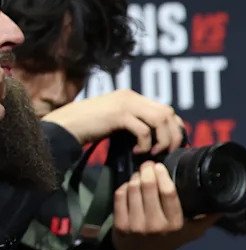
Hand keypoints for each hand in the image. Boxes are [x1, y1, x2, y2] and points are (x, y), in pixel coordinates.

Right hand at [42, 89, 184, 154]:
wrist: (65, 126)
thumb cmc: (90, 128)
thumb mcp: (118, 122)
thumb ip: (136, 123)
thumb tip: (158, 139)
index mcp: (133, 97)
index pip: (166, 109)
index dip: (175, 127)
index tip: (172, 145)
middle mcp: (131, 96)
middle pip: (168, 113)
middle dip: (173, 135)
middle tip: (167, 152)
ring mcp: (125, 104)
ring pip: (160, 119)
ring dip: (162, 140)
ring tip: (152, 152)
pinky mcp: (118, 114)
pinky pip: (144, 130)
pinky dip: (145, 144)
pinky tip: (137, 152)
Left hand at [112, 162, 218, 249]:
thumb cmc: (170, 243)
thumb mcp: (191, 233)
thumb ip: (207, 219)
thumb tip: (225, 205)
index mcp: (174, 224)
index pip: (168, 193)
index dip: (162, 175)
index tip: (160, 166)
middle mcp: (155, 224)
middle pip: (148, 187)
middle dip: (147, 171)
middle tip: (148, 165)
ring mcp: (135, 224)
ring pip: (132, 189)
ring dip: (135, 177)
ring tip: (140, 174)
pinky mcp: (120, 224)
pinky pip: (120, 196)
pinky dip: (124, 187)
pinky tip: (129, 186)